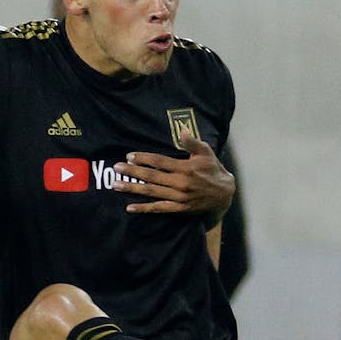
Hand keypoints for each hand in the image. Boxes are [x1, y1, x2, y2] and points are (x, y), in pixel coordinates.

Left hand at [112, 129, 235, 214]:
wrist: (224, 195)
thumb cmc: (213, 169)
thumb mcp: (206, 152)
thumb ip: (192, 142)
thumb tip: (181, 130)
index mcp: (185, 168)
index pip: (160, 162)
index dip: (143, 159)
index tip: (129, 156)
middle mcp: (180, 183)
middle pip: (152, 177)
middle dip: (132, 172)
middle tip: (116, 168)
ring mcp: (179, 198)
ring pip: (152, 192)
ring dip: (133, 188)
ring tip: (116, 185)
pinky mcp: (179, 209)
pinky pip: (159, 209)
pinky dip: (144, 209)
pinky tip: (130, 207)